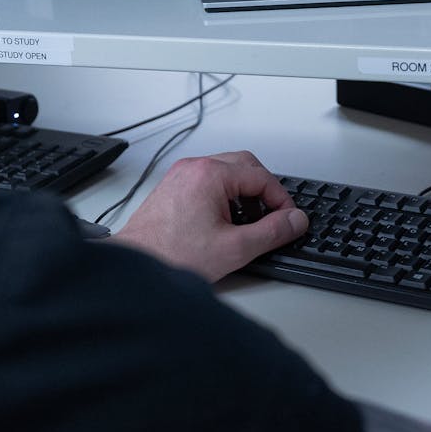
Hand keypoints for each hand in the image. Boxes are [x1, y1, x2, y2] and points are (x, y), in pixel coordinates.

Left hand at [113, 150, 306, 281]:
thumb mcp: (235, 248)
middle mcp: (194, 168)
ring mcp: (181, 176)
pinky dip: (224, 196)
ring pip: (227, 172)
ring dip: (244, 193)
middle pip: (245, 165)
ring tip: (248, 223)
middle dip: (264, 191)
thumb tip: (295, 220)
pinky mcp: (173, 188)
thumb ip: (272, 232)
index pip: (262, 176)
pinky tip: (225, 223)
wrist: (135, 267)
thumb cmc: (171, 255)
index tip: (288, 219)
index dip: (282, 199)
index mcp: (210, 175)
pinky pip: (208, 181)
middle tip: (274, 216)